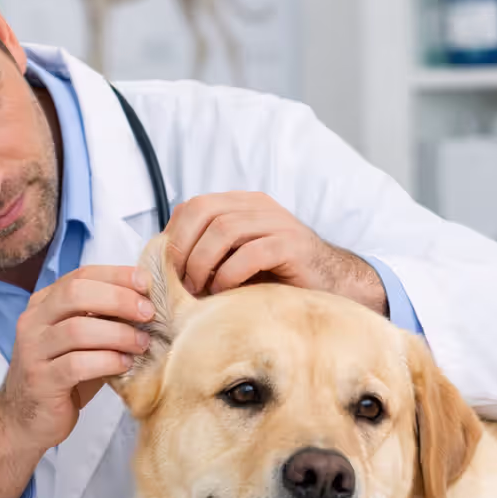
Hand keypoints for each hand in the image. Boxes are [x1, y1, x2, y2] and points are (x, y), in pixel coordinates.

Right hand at [0, 265, 152, 497]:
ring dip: (118, 334)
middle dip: (119, 299)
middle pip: (76, 294)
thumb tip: (148, 305)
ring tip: (142, 344)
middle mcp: (33, 322)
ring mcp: (33, 352)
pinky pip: (77, 365)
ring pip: (78, 329)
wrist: (23, 420)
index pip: (80, 276)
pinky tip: (124, 365)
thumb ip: (102, 320)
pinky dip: (107, 362)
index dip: (116, 275)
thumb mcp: (80, 342)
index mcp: (43, 304)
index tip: (145, 283)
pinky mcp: (41, 381)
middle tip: (148, 313)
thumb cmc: (60, 376)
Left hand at [163, 192, 386, 312]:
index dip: (175, 235)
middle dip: (184, 249)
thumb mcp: (236, 260)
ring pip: (223, 229)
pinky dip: (229, 274)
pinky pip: (250, 253)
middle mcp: (258, 206)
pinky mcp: (291, 245)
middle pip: (203, 211)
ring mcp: (277, 223)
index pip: (194, 205)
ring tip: (200, 290)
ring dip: (202, 263)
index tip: (169, 269)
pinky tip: (225, 292)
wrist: (332, 286)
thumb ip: (208, 253)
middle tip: (181, 282)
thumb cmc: (278, 278)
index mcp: (242, 204)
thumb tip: (164, 267)